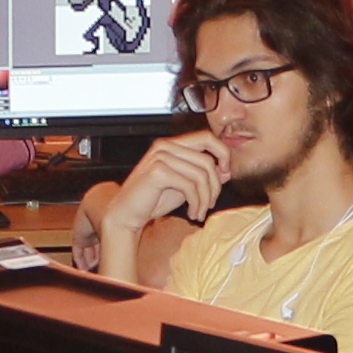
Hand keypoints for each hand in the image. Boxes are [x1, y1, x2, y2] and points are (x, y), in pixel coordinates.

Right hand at [108, 129, 228, 234]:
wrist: (126, 214)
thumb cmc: (152, 200)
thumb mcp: (183, 186)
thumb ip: (201, 175)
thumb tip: (226, 170)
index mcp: (171, 145)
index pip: (207, 137)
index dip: (222, 153)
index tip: (226, 173)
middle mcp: (165, 146)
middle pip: (207, 160)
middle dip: (215, 185)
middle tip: (211, 203)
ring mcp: (160, 157)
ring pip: (201, 175)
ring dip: (205, 199)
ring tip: (200, 212)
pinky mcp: (158, 172)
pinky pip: (190, 186)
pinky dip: (196, 203)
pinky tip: (192, 213)